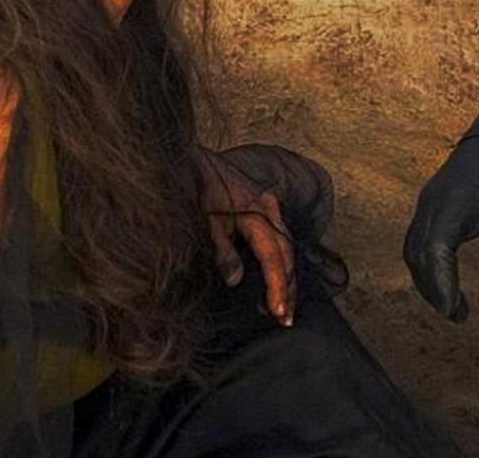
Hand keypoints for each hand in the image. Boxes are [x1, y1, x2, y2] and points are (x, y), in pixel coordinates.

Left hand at [193, 145, 295, 325]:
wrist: (190, 159)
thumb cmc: (196, 189)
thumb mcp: (205, 222)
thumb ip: (222, 250)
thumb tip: (235, 281)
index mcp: (258, 212)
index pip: (274, 256)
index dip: (277, 286)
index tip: (279, 312)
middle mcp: (270, 207)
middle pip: (288, 253)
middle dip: (288, 286)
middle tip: (286, 319)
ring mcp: (269, 204)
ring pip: (286, 244)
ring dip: (286, 275)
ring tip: (283, 305)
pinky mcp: (262, 204)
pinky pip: (279, 235)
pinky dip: (280, 259)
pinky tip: (274, 276)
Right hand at [403, 137, 478, 321]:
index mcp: (450, 204)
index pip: (436, 251)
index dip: (441, 283)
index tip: (454, 311)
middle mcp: (432, 203)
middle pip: (418, 254)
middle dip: (432, 288)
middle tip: (456, 315)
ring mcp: (428, 202)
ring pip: (414, 248)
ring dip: (427, 279)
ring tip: (452, 306)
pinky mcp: (431, 203)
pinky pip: (418, 240)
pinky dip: (426, 264)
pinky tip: (447, 279)